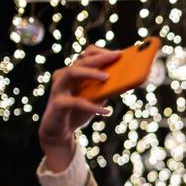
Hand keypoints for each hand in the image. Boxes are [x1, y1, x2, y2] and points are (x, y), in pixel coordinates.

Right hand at [38, 45, 119, 171]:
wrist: (61, 132)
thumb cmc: (79, 112)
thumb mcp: (96, 99)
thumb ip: (107, 89)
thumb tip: (128, 81)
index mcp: (74, 73)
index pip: (86, 56)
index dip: (102, 53)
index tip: (119, 54)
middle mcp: (64, 77)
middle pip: (81, 61)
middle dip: (100, 58)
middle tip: (116, 57)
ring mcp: (58, 89)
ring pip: (71, 72)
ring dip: (90, 73)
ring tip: (107, 77)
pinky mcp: (57, 104)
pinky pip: (75, 102)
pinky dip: (92, 106)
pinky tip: (106, 111)